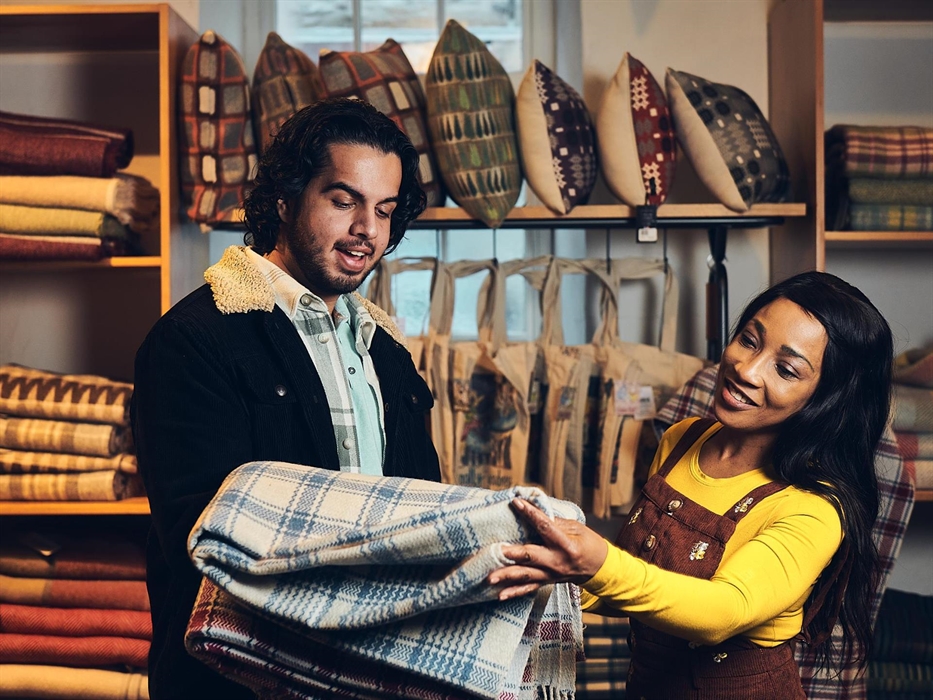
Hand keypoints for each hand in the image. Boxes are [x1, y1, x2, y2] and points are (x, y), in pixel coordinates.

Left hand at [487, 498, 608, 599]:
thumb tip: (535, 510)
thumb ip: (555, 521)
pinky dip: (514, 592)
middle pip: (531, 556)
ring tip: (490, 577)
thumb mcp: (577, 528)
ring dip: (507, 576)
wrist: (601, 569)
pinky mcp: (547, 582)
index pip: (545, 526)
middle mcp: (557, 561)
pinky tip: (500, 595)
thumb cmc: (589, 544)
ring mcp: (551, 574)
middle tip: (498, 550)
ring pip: (526, 575)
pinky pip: (529, 588)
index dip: (530, 513)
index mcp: (565, 544)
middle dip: (513, 553)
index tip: (516, 503)